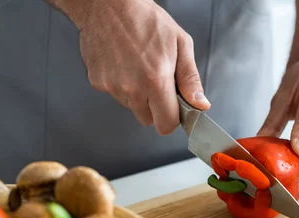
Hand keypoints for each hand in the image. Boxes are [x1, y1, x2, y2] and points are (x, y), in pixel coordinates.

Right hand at [73, 0, 209, 133]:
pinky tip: (124, 64)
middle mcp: (132, 88)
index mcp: (156, 80)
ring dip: (138, 95)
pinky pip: (115, 94)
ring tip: (139, 67)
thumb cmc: (145, 19)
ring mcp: (112, 87)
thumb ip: (190, 79)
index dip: (172, 118)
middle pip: (148, 120)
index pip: (166, 124)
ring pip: (131, 107)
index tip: (174, 107)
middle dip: (155, 108)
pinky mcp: (98, 83)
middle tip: (157, 82)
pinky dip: (121, 85)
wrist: (108, 5)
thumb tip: (200, 104)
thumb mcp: (180, 44)